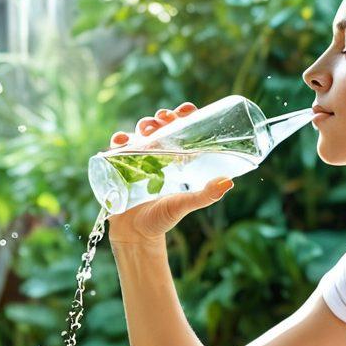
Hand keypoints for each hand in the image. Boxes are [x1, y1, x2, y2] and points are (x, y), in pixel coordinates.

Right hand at [104, 101, 233, 245]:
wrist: (135, 234)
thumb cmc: (162, 219)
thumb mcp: (184, 204)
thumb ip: (205, 195)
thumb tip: (228, 182)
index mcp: (174, 158)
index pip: (181, 130)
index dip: (184, 116)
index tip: (187, 110)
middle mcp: (156, 154)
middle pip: (160, 126)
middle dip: (162, 117)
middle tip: (165, 118)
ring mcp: (136, 158)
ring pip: (139, 132)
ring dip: (143, 124)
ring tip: (147, 128)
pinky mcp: (118, 165)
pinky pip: (117, 147)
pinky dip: (119, 140)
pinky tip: (123, 140)